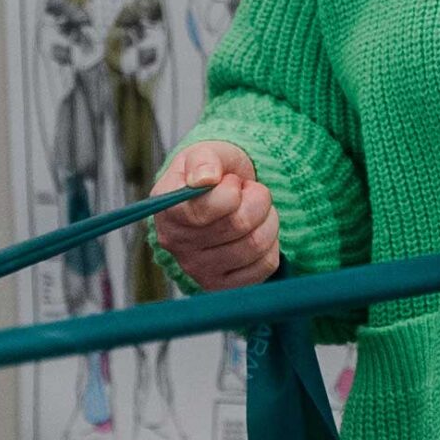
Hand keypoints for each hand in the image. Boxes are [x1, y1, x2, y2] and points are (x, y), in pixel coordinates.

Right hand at [151, 142, 279, 290]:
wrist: (226, 195)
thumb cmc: (214, 172)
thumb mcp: (206, 152)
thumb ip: (204, 160)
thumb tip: (204, 179)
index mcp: (167, 210)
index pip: (201, 211)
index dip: (230, 192)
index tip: (231, 182)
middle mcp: (176, 245)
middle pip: (238, 225)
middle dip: (256, 198)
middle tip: (248, 191)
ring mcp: (199, 270)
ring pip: (256, 245)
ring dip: (267, 219)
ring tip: (256, 209)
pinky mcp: (224, 286)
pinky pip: (266, 265)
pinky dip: (272, 243)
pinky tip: (258, 231)